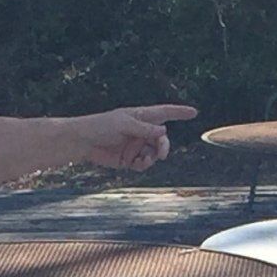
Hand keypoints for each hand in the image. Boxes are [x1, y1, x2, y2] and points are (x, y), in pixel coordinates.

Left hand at [70, 104, 196, 171]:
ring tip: (143, 161)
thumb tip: (164, 132)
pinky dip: (143, 164)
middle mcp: (141, 130)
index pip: (164, 113)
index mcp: (140, 117)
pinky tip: (136, 164)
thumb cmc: (101, 126)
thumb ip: (144, 128)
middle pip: (162, 139)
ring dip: (152, 158)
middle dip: (163, 147)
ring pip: (154, 153)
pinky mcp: (129, 159)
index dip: (179, 112)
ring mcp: (135, 145)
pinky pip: (144, 163)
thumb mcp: (123, 124)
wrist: (82, 142)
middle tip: (161, 154)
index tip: (194, 112)